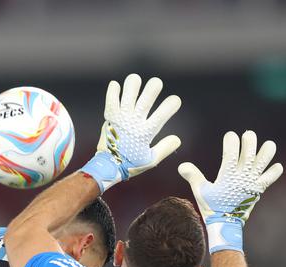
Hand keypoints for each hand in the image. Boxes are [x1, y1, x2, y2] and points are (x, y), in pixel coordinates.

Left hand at [80, 74, 181, 192]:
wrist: (108, 166)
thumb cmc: (130, 164)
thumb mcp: (151, 160)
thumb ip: (165, 148)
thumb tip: (177, 139)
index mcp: (146, 132)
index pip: (163, 113)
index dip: (172, 104)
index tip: (175, 100)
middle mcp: (134, 122)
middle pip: (147, 98)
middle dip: (153, 87)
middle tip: (156, 84)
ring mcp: (122, 118)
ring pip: (128, 94)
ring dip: (133, 84)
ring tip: (135, 81)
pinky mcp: (110, 117)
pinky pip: (111, 99)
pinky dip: (113, 90)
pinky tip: (116, 86)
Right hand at [178, 130, 282, 253]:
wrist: (226, 224)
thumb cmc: (212, 207)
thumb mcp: (200, 191)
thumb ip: (193, 176)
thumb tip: (182, 166)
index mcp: (227, 174)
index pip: (231, 151)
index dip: (231, 140)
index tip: (230, 136)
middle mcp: (242, 176)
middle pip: (250, 152)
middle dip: (250, 140)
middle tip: (248, 135)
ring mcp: (252, 182)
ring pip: (264, 162)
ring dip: (267, 152)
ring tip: (268, 145)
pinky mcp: (258, 189)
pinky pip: (270, 178)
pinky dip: (274, 171)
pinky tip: (276, 166)